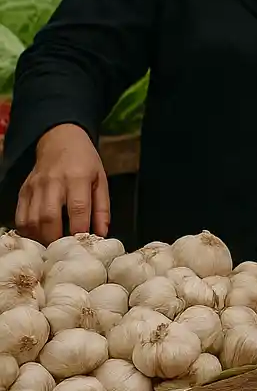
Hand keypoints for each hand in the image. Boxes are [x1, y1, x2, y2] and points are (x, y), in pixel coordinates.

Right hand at [16, 124, 109, 242]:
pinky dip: (28, 232)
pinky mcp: (23, 192)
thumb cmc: (85, 162)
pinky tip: (39, 237)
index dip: (80, 229)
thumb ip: (102, 208)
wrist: (60, 140)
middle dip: (57, 239)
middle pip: (49, 217)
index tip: (84, 244)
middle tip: (66, 250)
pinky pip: (20, 217)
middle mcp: (53, 182)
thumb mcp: (100, 180)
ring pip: (32, 220)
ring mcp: (35, 187)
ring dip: (42, 238)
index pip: (77, 208)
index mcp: (77, 178)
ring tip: (54, 246)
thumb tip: (102, 234)